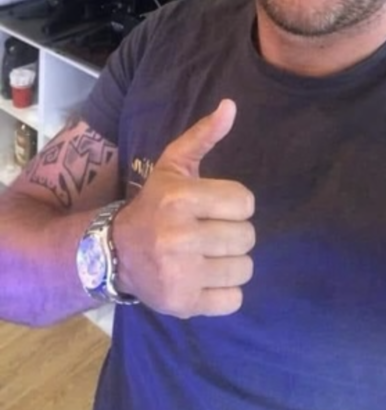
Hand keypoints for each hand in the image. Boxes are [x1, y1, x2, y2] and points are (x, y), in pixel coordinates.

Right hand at [113, 100, 254, 318]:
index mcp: (179, 198)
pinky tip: (205, 279)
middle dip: (234, 234)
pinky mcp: (184, 303)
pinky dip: (225, 292)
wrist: (115, 253)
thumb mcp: (173, 166)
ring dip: (232, 263)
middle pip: (247, 237)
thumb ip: (203, 136)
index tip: (214, 208)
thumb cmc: (155, 205)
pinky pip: (234, 300)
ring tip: (208, 256)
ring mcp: (180, 273)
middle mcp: (178, 236)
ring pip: (245, 269)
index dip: (234, 204)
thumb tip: (231, 106)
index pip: (245, 202)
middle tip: (210, 233)